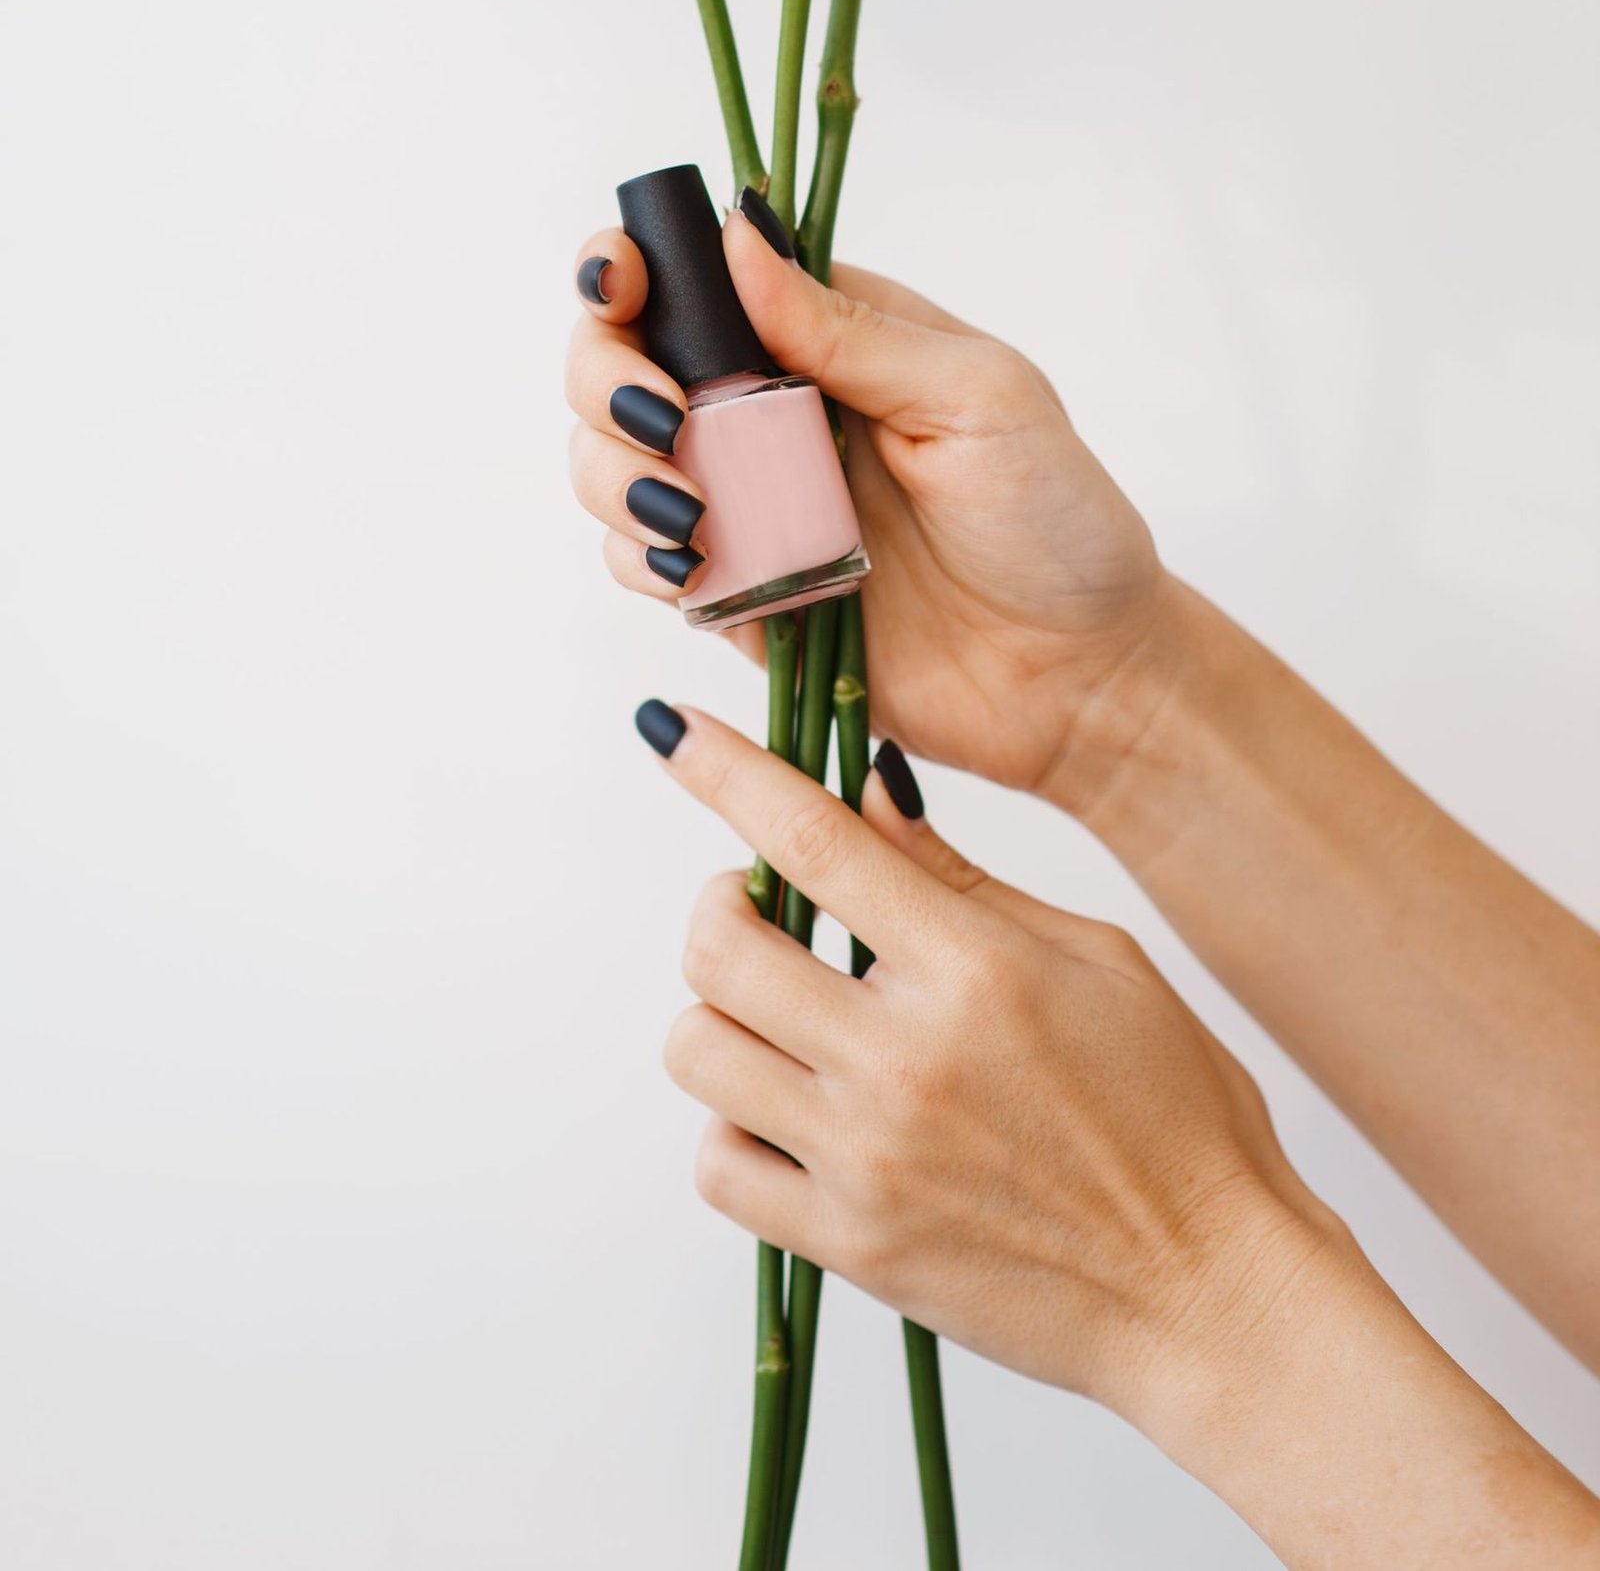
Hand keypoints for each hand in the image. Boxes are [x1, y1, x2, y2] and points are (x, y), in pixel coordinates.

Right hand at [568, 199, 1163, 798]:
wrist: (1079, 677)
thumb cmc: (1056, 521)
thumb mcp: (976, 396)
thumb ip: (849, 327)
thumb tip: (740, 235)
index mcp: (827, 335)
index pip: (695, 274)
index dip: (633, 269)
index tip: (626, 289)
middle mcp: (768, 407)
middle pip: (619, 359)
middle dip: (607, 378)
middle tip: (667, 420)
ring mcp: (745, 499)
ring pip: (607, 459)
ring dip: (616, 473)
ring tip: (691, 512)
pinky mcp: (735, 589)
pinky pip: (637, 563)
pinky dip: (638, 559)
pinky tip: (696, 567)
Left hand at [635, 697, 1333, 1421]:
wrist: (1210, 1294)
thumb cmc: (1178, 1116)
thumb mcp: (1097, 959)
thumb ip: (964, 881)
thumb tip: (865, 795)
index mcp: (976, 970)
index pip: (814, 840)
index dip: (727, 771)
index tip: (672, 731)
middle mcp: (906, 1060)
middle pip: (720, 946)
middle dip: (721, 906)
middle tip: (760, 910)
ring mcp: (869, 1160)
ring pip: (699, 1050)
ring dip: (722, 1016)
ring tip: (781, 1018)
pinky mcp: (852, 1248)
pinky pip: (718, 1168)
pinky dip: (733, 1129)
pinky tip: (789, 1113)